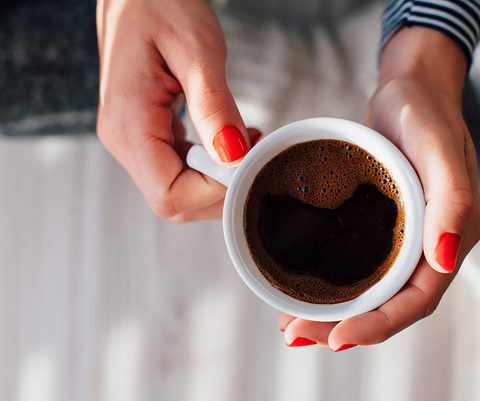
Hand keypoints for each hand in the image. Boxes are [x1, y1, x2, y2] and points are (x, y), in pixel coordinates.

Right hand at [96, 0, 257, 221]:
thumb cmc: (159, 4)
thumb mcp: (195, 49)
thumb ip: (213, 106)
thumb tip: (232, 156)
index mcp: (128, 124)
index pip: (170, 194)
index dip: (213, 191)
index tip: (246, 162)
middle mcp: (125, 140)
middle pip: (175, 201)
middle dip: (221, 188)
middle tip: (253, 151)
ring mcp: (134, 139)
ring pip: (180, 190)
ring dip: (219, 177)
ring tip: (246, 140)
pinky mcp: (147, 133)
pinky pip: (180, 168)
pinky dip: (212, 164)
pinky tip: (231, 139)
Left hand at [279, 28, 479, 350]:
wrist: (411, 87)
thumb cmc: (425, 110)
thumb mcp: (439, 148)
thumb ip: (451, 202)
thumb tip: (446, 260)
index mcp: (453, 237)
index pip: (418, 299)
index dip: (380, 324)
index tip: (337, 337)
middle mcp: (431, 246)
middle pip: (390, 304)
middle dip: (346, 326)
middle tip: (296, 333)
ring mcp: (407, 237)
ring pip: (372, 291)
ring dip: (334, 312)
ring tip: (290, 324)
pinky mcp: (384, 225)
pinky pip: (360, 266)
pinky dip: (332, 284)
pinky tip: (300, 289)